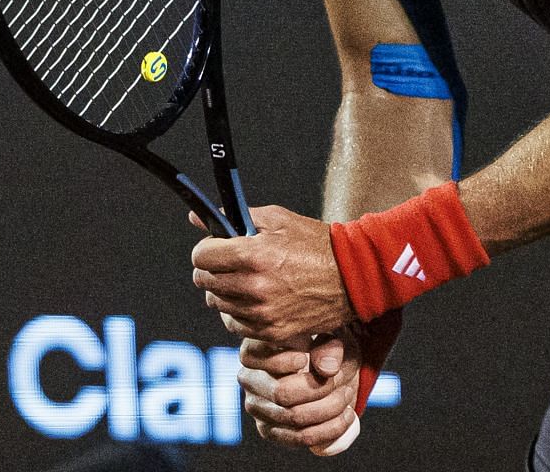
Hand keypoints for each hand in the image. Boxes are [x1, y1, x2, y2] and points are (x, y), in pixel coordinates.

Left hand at [191, 205, 352, 342]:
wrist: (353, 276)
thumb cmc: (315, 243)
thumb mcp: (277, 219)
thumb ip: (235, 217)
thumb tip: (197, 218)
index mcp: (253, 255)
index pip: (201, 256)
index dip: (206, 248)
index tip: (216, 247)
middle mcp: (254, 287)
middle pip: (205, 281)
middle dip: (212, 269)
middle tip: (229, 263)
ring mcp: (263, 314)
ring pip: (219, 304)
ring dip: (225, 291)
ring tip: (246, 280)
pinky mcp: (274, 332)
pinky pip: (237, 325)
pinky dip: (240, 313)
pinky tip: (256, 300)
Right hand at [238, 332, 359, 454]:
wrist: (323, 368)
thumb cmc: (320, 346)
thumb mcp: (328, 338)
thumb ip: (328, 348)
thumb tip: (327, 369)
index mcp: (252, 350)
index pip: (253, 358)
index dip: (280, 360)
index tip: (304, 357)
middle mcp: (248, 379)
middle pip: (280, 393)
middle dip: (317, 389)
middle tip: (340, 379)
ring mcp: (256, 408)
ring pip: (293, 417)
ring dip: (328, 409)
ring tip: (347, 395)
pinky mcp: (269, 430)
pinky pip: (300, 438)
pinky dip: (329, 429)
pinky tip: (348, 415)